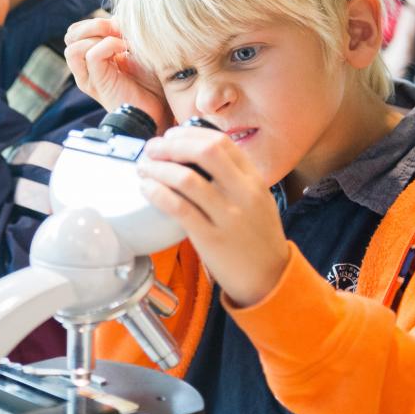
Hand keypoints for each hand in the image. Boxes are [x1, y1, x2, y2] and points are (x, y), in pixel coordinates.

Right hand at [64, 16, 171, 130]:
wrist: (161, 111)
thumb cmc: (153, 81)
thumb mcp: (137, 49)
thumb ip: (122, 33)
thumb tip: (115, 17)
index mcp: (92, 59)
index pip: (77, 30)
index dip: (95, 21)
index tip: (121, 25)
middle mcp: (86, 68)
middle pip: (70, 35)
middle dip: (94, 24)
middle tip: (118, 30)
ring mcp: (89, 78)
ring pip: (73, 46)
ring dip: (97, 35)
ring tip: (120, 40)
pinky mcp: (98, 84)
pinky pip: (92, 54)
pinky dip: (109, 45)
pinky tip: (126, 49)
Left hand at [136, 125, 288, 307]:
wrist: (270, 279)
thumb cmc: (257, 237)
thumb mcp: (257, 199)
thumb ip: (233, 176)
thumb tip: (194, 153)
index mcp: (254, 179)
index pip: (221, 141)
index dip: (189, 134)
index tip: (170, 136)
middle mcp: (243, 193)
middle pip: (205, 151)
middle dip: (171, 145)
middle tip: (152, 148)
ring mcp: (228, 216)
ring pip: (186, 178)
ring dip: (158, 168)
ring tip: (144, 168)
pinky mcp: (211, 238)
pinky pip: (179, 208)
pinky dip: (157, 193)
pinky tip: (146, 189)